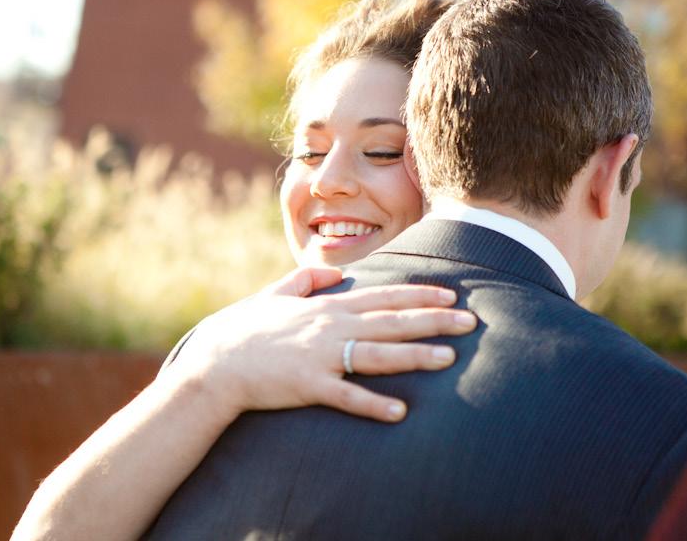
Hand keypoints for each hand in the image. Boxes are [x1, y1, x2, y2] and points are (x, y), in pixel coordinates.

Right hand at [174, 267, 475, 423]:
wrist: (216, 360)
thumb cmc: (247, 327)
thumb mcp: (278, 294)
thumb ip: (308, 280)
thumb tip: (336, 275)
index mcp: (327, 306)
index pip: (381, 297)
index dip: (417, 296)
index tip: (449, 296)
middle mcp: (329, 326)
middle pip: (390, 322)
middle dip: (432, 321)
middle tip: (470, 322)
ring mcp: (320, 356)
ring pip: (377, 355)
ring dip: (414, 356)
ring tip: (449, 359)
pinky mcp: (308, 385)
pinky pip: (346, 396)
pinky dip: (373, 404)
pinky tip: (400, 411)